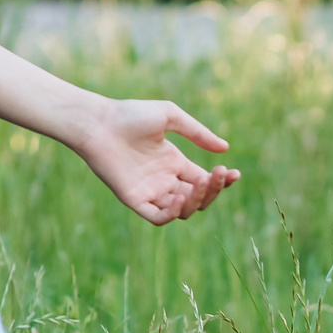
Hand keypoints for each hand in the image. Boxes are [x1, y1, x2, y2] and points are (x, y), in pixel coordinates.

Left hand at [75, 98, 240, 225]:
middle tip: (219, 174)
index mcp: (173, 162)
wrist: (98, 122)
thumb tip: (225, 149)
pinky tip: (180, 198)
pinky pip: (158, 218)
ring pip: (182, 210)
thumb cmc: (130, 115)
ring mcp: (150, 191)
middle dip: (213, 190)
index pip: (204, 180)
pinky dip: (172, 214)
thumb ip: (197, 133)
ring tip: (199, 185)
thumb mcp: (170, 117)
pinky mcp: (134, 200)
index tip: (233, 173)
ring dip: (196, 202)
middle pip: (198, 198)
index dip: (221, 181)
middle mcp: (164, 180)